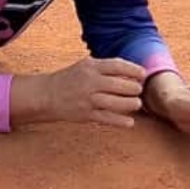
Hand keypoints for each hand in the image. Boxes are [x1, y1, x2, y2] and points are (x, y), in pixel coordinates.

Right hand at [12, 56, 144, 129]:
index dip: (134, 70)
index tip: (143, 74)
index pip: (118, 65)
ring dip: (131, 104)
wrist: (46, 95)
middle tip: (139, 90)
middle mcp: (90, 82)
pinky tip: (130, 122)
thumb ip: (106, 67)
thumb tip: (131, 72)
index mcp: (91, 66)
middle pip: (120, 85)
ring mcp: (88, 99)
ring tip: (136, 104)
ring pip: (116, 103)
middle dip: (134, 89)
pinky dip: (120, 121)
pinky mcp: (85, 115)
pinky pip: (107, 118)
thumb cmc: (70, 79)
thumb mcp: (85, 66)